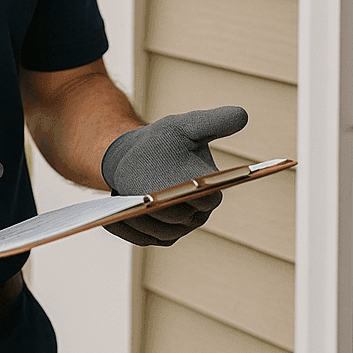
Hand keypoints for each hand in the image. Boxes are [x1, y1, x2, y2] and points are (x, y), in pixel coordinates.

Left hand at [99, 106, 246, 246]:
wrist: (135, 155)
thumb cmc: (164, 141)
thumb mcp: (187, 126)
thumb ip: (215, 122)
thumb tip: (243, 114)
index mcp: (210, 193)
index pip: (208, 199)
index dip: (197, 193)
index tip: (184, 184)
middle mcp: (195, 216)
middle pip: (179, 217)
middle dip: (164, 208)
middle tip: (147, 199)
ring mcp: (173, 230)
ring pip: (157, 230)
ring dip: (141, 221)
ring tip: (123, 209)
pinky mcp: (151, 237)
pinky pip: (136, 236)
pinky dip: (123, 228)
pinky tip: (109, 218)